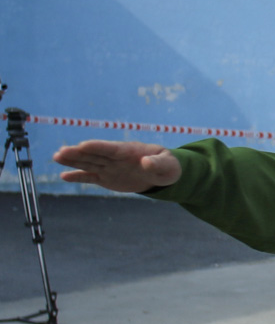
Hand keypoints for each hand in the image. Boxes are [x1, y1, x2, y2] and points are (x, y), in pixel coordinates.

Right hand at [54, 140, 180, 192]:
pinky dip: (78, 177)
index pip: (110, 148)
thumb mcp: (167, 165)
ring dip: (73, 161)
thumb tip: (146, 162)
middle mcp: (114, 158)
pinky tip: (64, 176)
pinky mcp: (106, 177)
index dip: (98, 147)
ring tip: (57, 157)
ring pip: (88, 163)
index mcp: (128, 151)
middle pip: (94, 155)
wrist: (161, 173)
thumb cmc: (167, 166)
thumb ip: (157, 163)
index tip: (83, 145)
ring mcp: (109, 167)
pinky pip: (90, 177)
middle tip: (61, 152)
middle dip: (78, 153)